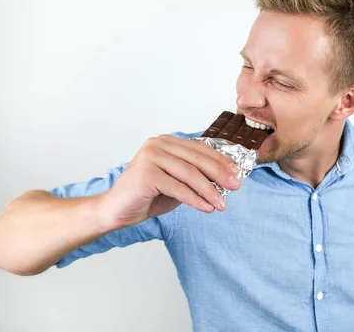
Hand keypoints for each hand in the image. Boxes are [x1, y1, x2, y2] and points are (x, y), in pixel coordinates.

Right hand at [97, 134, 240, 229]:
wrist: (116, 210)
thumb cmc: (147, 196)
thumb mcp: (177, 182)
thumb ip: (196, 176)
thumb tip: (226, 178)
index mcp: (166, 142)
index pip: (200, 148)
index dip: (221, 160)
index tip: (237, 173)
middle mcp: (157, 144)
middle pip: (197, 158)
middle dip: (220, 174)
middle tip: (236, 186)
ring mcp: (150, 156)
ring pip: (190, 173)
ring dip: (210, 190)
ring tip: (222, 204)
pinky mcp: (146, 174)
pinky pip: (178, 187)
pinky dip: (196, 199)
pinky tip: (207, 208)